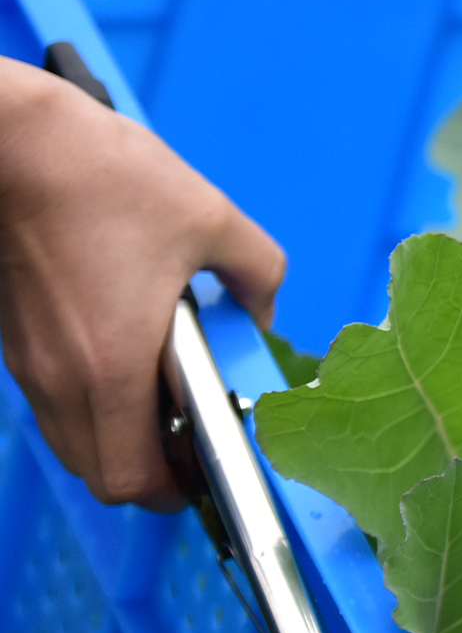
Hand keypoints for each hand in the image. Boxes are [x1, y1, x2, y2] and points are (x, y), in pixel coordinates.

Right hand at [0, 60, 284, 509]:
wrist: (16, 142)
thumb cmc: (106, 177)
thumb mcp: (211, 218)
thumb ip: (258, 272)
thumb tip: (265, 313)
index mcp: (112, 365)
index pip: (128, 479)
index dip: (173, 490)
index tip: (210, 467)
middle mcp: (62, 378)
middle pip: (99, 473)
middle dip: (151, 471)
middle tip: (195, 436)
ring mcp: (31, 362)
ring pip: (74, 439)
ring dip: (121, 436)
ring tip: (169, 394)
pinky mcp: (17, 340)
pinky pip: (57, 401)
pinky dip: (95, 402)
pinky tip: (131, 354)